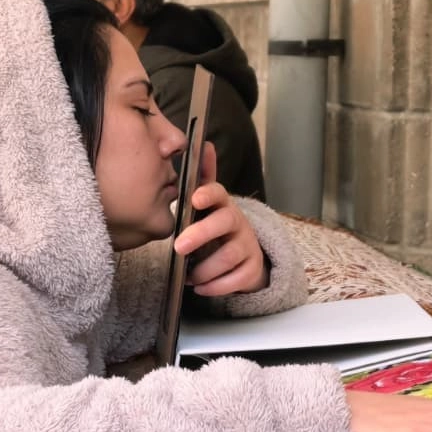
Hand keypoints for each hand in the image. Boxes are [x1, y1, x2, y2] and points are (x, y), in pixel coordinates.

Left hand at [174, 142, 268, 295]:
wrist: (244, 255)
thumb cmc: (216, 227)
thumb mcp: (208, 203)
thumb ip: (203, 178)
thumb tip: (203, 144)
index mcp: (222, 204)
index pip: (218, 193)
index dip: (208, 194)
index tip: (195, 198)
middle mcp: (237, 222)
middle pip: (224, 223)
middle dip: (201, 234)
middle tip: (179, 247)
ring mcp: (247, 245)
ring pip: (229, 255)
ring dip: (205, 268)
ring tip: (189, 276)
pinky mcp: (252, 268)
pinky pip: (237, 279)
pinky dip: (216, 286)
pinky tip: (201, 287)